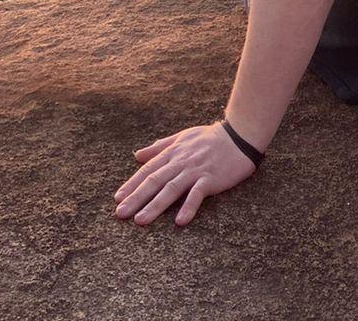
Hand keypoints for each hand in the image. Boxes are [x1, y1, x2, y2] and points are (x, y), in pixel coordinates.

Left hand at [114, 122, 257, 226]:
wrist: (239, 135)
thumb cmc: (210, 138)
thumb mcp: (182, 137)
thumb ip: (160, 147)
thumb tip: (137, 155)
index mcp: (172, 153)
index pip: (148, 170)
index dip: (132, 184)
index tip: (118, 198)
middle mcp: (180, 162)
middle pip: (154, 180)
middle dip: (136, 198)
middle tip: (121, 214)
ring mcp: (195, 170)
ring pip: (171, 189)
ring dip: (155, 205)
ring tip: (140, 220)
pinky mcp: (211, 178)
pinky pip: (197, 194)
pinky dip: (188, 206)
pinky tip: (179, 221)